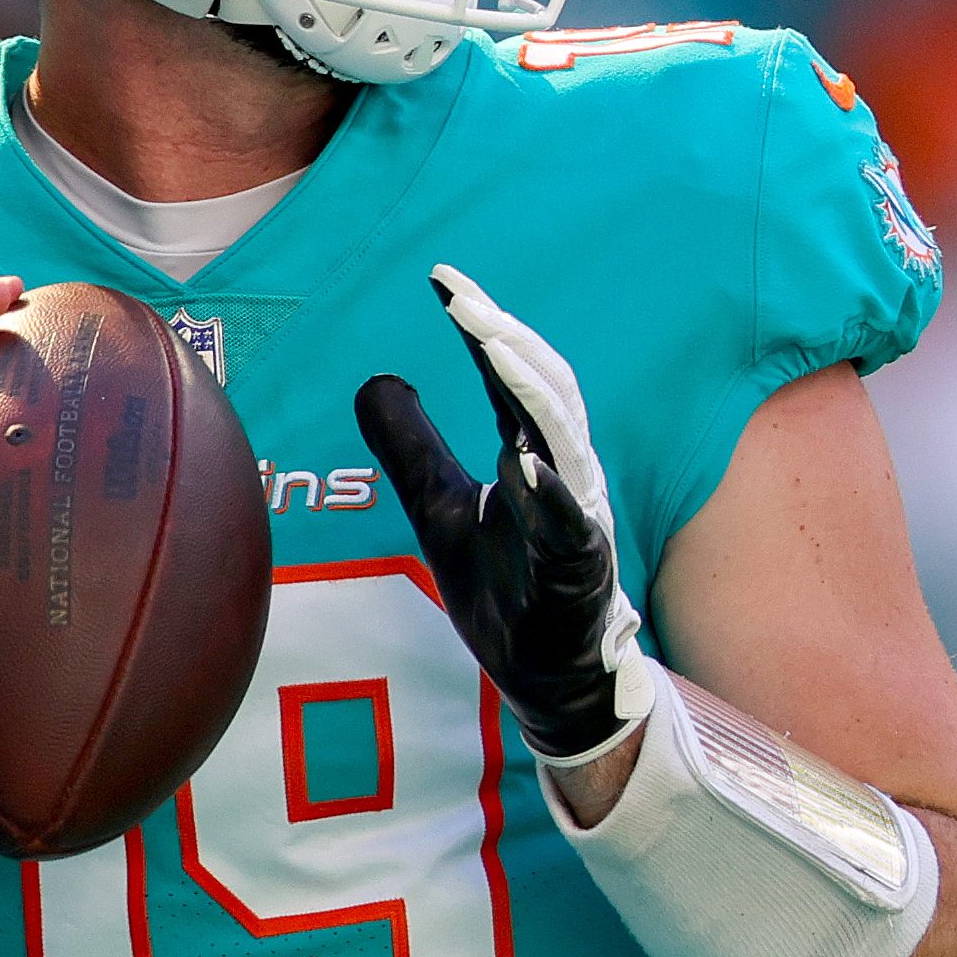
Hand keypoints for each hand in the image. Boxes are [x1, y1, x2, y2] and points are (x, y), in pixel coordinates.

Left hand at [354, 264, 654, 767]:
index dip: (478, 328)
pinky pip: (571, 527)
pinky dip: (553, 494)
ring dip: (532, 393)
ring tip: (496, 346)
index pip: (507, 378)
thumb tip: (376, 381)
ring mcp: (577, 520)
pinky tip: (526, 463)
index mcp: (530, 453)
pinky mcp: (579, 571)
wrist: (544, 674)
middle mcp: (561, 474)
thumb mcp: (439, 509)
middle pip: (542, 391)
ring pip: (565, 443)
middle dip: (505, 340)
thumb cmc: (504, 587)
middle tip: (464, 299)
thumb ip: (411, 448)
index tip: (442, 281)